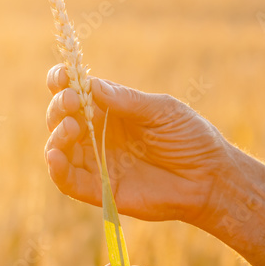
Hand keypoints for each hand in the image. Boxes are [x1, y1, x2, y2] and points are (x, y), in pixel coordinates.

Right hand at [45, 66, 229, 225]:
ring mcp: (97, 162)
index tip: (63, 75)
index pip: (77, 93)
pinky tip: (55, 155)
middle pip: (62, 118)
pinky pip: (68, 181)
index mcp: (111, 110)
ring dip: (57, 136)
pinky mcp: (99, 190)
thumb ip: (127, 101)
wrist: (209, 179)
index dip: (63, 82)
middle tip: (72, 102)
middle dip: (60, 106)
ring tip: (71, 127)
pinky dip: (56, 169)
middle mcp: (98, 135)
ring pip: (59, 148)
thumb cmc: (189, 138)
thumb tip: (91, 84)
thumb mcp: (161, 111)